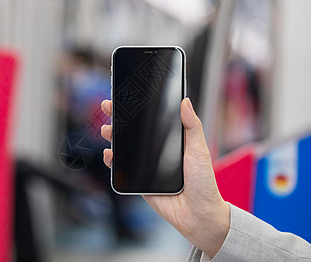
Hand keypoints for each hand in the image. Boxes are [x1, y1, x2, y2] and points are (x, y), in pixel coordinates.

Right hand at [100, 98, 229, 256]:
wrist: (197, 214)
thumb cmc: (203, 182)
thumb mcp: (199, 150)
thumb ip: (192, 126)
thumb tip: (185, 101)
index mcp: (171, 140)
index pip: (152, 120)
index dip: (139, 108)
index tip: (127, 96)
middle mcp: (156, 151)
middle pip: (134, 131)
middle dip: (119, 118)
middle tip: (109, 106)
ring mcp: (146, 166)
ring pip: (125, 148)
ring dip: (112, 137)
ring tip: (107, 129)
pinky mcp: (139, 181)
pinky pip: (122, 169)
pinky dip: (112, 161)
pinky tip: (110, 153)